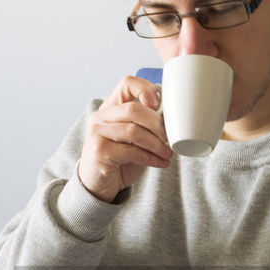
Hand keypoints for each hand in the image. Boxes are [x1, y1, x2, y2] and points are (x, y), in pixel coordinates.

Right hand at [78, 75, 170, 203]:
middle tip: (169, 138)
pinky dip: (151, 158)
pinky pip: (132, 151)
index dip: (145, 89)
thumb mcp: (133, 138)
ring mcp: (97, 133)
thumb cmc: (120, 160)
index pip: (127, 84)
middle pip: (134, 109)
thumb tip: (172, 120)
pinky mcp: (99, 151)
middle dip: (157, 124)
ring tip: (167, 153)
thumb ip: (145, 125)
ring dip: (156, 144)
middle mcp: (100, 117)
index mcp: (110, 107)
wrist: (99, 185)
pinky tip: (160, 162)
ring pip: (134, 131)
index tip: (158, 105)